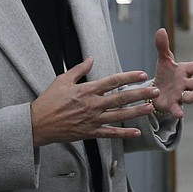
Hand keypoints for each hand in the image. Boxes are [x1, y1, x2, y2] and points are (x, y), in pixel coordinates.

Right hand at [29, 58, 158, 146]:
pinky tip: (136, 132)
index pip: (113, 81)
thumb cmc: (48, 101)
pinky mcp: (90, 132)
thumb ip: (79, 69)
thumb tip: (91, 58)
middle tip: (155, 91)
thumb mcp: (62, 80)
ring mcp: (92, 119)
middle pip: (121, 98)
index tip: (142, 74)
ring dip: (137, 112)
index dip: (129, 77)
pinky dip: (123, 133)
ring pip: (119, 116)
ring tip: (151, 108)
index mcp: (87, 90)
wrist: (37, 124)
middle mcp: (92, 104)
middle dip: (140, 94)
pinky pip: (110, 133)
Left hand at [150, 27, 192, 118]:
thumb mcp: (163, 60)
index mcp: (184, 71)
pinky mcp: (172, 105)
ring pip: (189, 96)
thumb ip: (162, 46)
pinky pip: (176, 108)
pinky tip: (180, 114)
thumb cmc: (165, 74)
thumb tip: (161, 30)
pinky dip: (178, 111)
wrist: (156, 92)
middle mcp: (185, 83)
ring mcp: (180, 95)